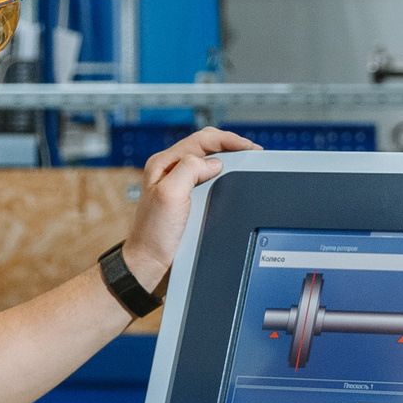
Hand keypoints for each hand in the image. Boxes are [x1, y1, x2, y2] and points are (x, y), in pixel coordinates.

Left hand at [119, 127, 259, 290]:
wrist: (151, 262)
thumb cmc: (154, 233)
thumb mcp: (170, 194)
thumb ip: (189, 169)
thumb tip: (213, 163)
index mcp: (163, 163)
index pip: (201, 140)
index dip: (228, 140)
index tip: (248, 147)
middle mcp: (170, 170)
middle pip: (206, 146)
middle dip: (230, 145)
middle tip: (252, 152)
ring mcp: (178, 184)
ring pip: (208, 161)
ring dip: (228, 159)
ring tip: (246, 161)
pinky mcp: (186, 198)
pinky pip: (208, 178)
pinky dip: (223, 175)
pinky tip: (232, 179)